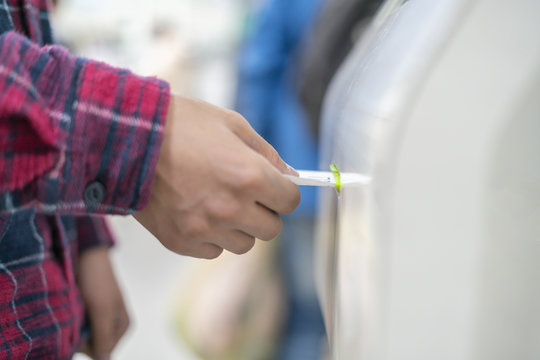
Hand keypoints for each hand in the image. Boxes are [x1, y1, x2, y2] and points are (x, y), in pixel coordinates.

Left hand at [78, 246, 129, 359]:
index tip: (79, 330)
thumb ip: (103, 337)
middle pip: (92, 345)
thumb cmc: (97, 280)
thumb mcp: (102, 311)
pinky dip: (71, 320)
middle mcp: (112, 324)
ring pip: (83, 335)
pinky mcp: (86, 309)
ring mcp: (99, 317)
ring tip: (72, 310)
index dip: (88, 346)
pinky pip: (77, 324)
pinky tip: (70, 308)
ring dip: (74, 327)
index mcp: (123, 326)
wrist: (86, 252)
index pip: (102, 352)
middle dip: (80, 336)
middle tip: (75, 316)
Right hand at [134, 95, 299, 258]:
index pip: (290, 202)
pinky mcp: (181, 242)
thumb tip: (290, 176)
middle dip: (265, 212)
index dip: (285, 193)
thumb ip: (267, 153)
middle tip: (246, 195)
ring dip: (239, 227)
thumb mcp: (231, 124)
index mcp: (249, 176)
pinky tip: (196, 211)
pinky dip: (211, 236)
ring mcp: (204, 229)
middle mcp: (231, 208)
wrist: (125, 138)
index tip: (276, 188)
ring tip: (217, 202)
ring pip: (243, 244)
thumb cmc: (180, 124)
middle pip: (272, 229)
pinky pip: (213, 250)